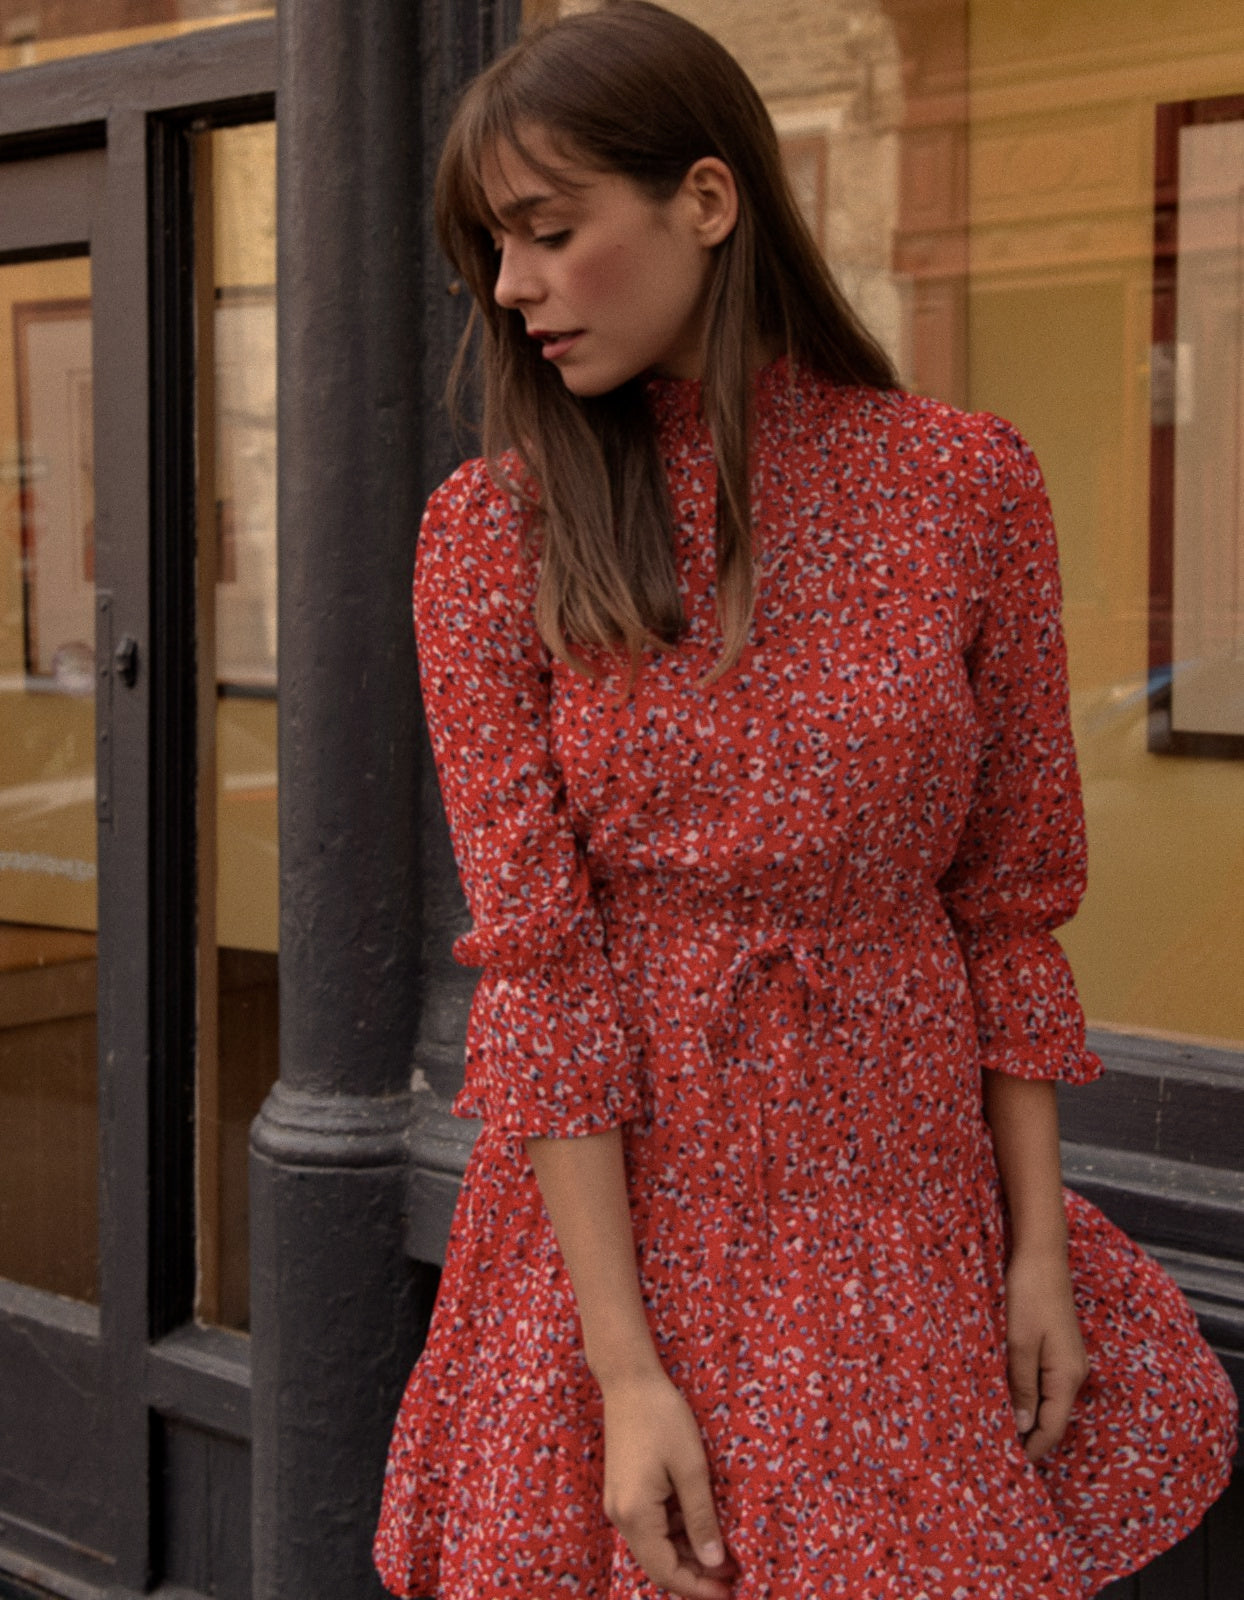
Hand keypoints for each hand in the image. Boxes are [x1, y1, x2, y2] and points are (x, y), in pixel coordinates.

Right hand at [600, 1367, 737, 1598]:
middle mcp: (622, 1516)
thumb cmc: (662, 1417)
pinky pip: (652, 1524)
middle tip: (735, 1573)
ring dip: (688, 1552)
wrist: (630, 1380)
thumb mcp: (691, 1468)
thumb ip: (702, 1519)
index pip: (666, 1572)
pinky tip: (702, 1524)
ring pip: (656, 1544)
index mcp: (635, 1515)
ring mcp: (621, 1503)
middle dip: (696, 1573)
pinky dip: (677, 1531)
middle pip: (659, 1563)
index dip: (698, 1588)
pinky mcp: (625, 1490)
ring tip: (725, 1551)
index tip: (730, 1592)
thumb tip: (715, 1564)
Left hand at [1004, 1246, 1089, 1462]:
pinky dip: (1028, 1395)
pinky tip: (1009, 1396)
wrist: (1041, 1255)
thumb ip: (1022, 1386)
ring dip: (1028, 1415)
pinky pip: (1044, 1382)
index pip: (1052, 1427)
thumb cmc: (1029, 1296)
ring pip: (1048, 1399)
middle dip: (1029, 1436)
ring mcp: (1067, 1359)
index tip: (1009, 1465)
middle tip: (998, 1451)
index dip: (1033, 1449)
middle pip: (1052, 1417)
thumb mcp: (1020, 1343)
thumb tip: (1025, 1428)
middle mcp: (1073, 1372)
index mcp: (1067, 1376)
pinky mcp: (1057, 1347)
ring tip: (999, 1429)